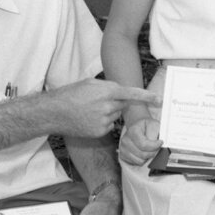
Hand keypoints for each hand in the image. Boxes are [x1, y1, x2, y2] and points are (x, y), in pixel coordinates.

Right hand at [43, 79, 161, 138]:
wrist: (54, 112)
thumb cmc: (71, 94)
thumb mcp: (90, 83)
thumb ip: (109, 86)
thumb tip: (120, 91)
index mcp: (106, 92)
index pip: (130, 94)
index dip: (146, 96)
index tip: (159, 99)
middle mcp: (107, 107)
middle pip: (123, 104)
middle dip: (116, 102)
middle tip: (99, 100)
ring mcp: (103, 121)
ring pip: (115, 115)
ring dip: (109, 111)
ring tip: (90, 109)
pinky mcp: (100, 132)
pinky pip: (109, 125)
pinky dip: (103, 121)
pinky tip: (89, 118)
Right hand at [118, 116, 161, 164]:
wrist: (138, 127)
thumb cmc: (146, 126)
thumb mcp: (153, 124)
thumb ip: (155, 133)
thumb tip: (156, 143)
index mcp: (132, 130)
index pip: (144, 144)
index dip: (154, 146)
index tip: (160, 142)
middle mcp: (125, 140)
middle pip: (143, 154)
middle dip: (153, 152)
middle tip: (157, 147)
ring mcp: (123, 149)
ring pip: (140, 161)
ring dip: (148, 157)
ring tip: (150, 149)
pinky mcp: (123, 156)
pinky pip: (136, 163)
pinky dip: (143, 160)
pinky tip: (144, 152)